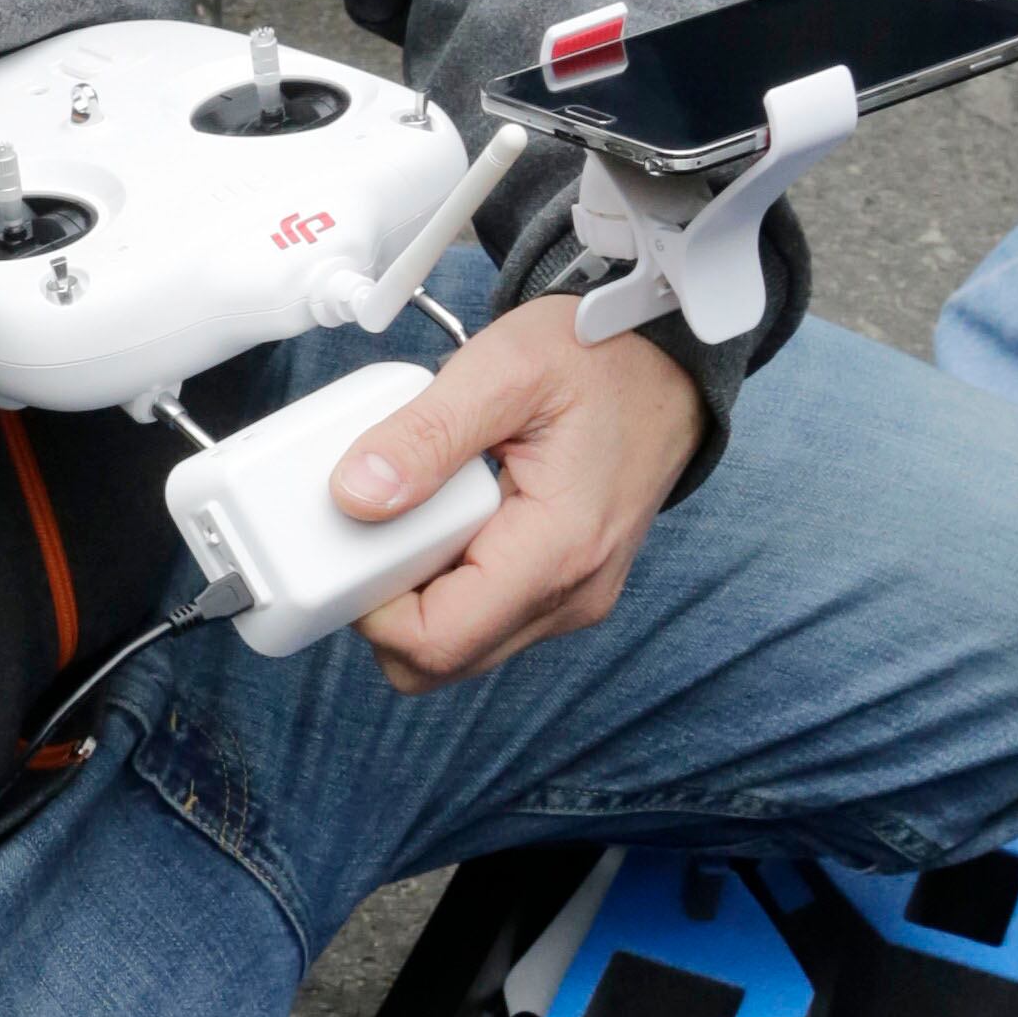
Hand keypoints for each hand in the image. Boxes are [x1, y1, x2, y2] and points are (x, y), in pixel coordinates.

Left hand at [326, 295, 704, 692]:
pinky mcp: (561, 588)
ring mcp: (569, 599)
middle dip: (384, 607)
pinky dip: (444, 581)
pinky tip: (441, 520)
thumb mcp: (503, 370)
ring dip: (414, 594)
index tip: (351, 543)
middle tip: (373, 524)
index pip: (436, 644)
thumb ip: (425, 434)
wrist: (666, 361)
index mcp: (558, 554)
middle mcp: (570, 597)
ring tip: (413, 512)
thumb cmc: (596, 358)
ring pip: (458, 644)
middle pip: (440, 658)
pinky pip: (481, 615)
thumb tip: (354, 497)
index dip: (370, 611)